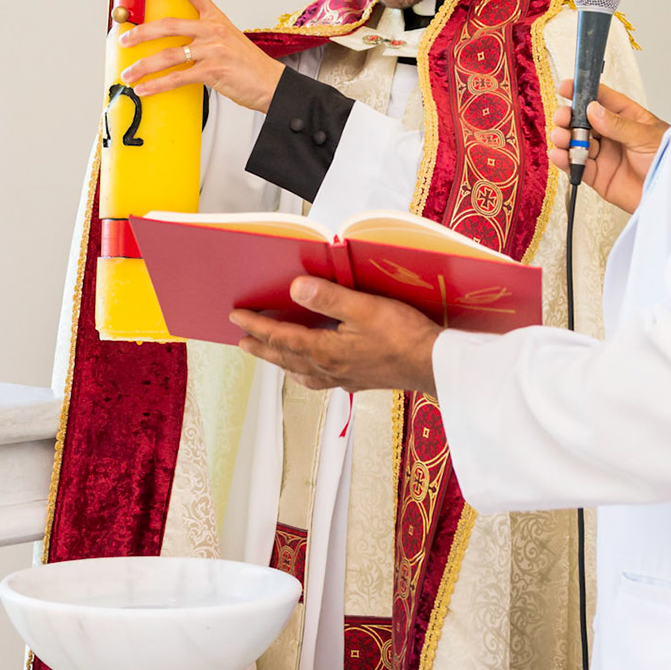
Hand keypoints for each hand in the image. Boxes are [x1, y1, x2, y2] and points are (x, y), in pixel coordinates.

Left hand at [120, 0, 285, 111]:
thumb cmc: (250, 65)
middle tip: (123, 40)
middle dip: (141, 33)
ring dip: (143, 66)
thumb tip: (178, 44)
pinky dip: (156, 85)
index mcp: (217, 18)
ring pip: (168, 55)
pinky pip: (177, 77)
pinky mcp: (213, 72)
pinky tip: (144, 89)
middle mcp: (213, 30)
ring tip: (128, 74)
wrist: (272, 84)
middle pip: (169, 25)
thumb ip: (206, 37)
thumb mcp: (230, 40)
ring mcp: (213, 50)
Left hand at [231, 277, 441, 394]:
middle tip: (243, 341)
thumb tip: (295, 289)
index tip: (236, 318)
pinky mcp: (360, 380)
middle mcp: (329, 368)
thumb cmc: (404, 336)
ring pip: (301, 372)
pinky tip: (313, 371)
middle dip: (262, 348)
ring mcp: (344, 377)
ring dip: (282, 363)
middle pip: (285, 358)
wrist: (433, 365)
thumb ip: (328, 298)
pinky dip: (307, 373)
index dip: (256, 326)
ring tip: (271, 356)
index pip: (281, 337)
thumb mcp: (364, 308)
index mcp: (325, 351)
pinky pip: (321, 380)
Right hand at [549, 77, 668, 214]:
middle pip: (582, 121)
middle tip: (564, 118)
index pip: (601, 99)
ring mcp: (603, 154)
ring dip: (564, 137)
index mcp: (626, 118)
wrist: (670, 193)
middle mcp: (611, 134)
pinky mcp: (597, 175)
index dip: (583, 92)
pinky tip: (560, 154)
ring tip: (561, 137)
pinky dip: (564, 160)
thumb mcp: (645, 137)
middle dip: (569, 117)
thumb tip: (593, 110)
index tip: (566, 87)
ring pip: (575, 142)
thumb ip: (618, 124)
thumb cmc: (667, 161)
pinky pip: (575, 165)